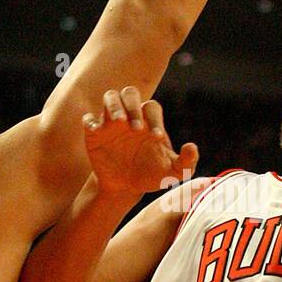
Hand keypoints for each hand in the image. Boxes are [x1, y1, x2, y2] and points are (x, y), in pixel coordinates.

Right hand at [82, 88, 198, 197]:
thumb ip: (186, 162)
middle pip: (130, 93)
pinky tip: (97, 131)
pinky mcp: (93, 133)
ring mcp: (110, 122)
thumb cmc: (151, 175)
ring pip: (110, 97)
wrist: (125, 187)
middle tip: (136, 129)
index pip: (152, 107)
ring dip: (114, 105)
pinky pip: (88, 119)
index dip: (155, 119)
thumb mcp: (172, 173)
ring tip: (120, 122)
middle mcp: (130, 115)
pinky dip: (91, 121)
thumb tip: (192, 147)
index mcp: (149, 120)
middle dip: (133, 106)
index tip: (156, 138)